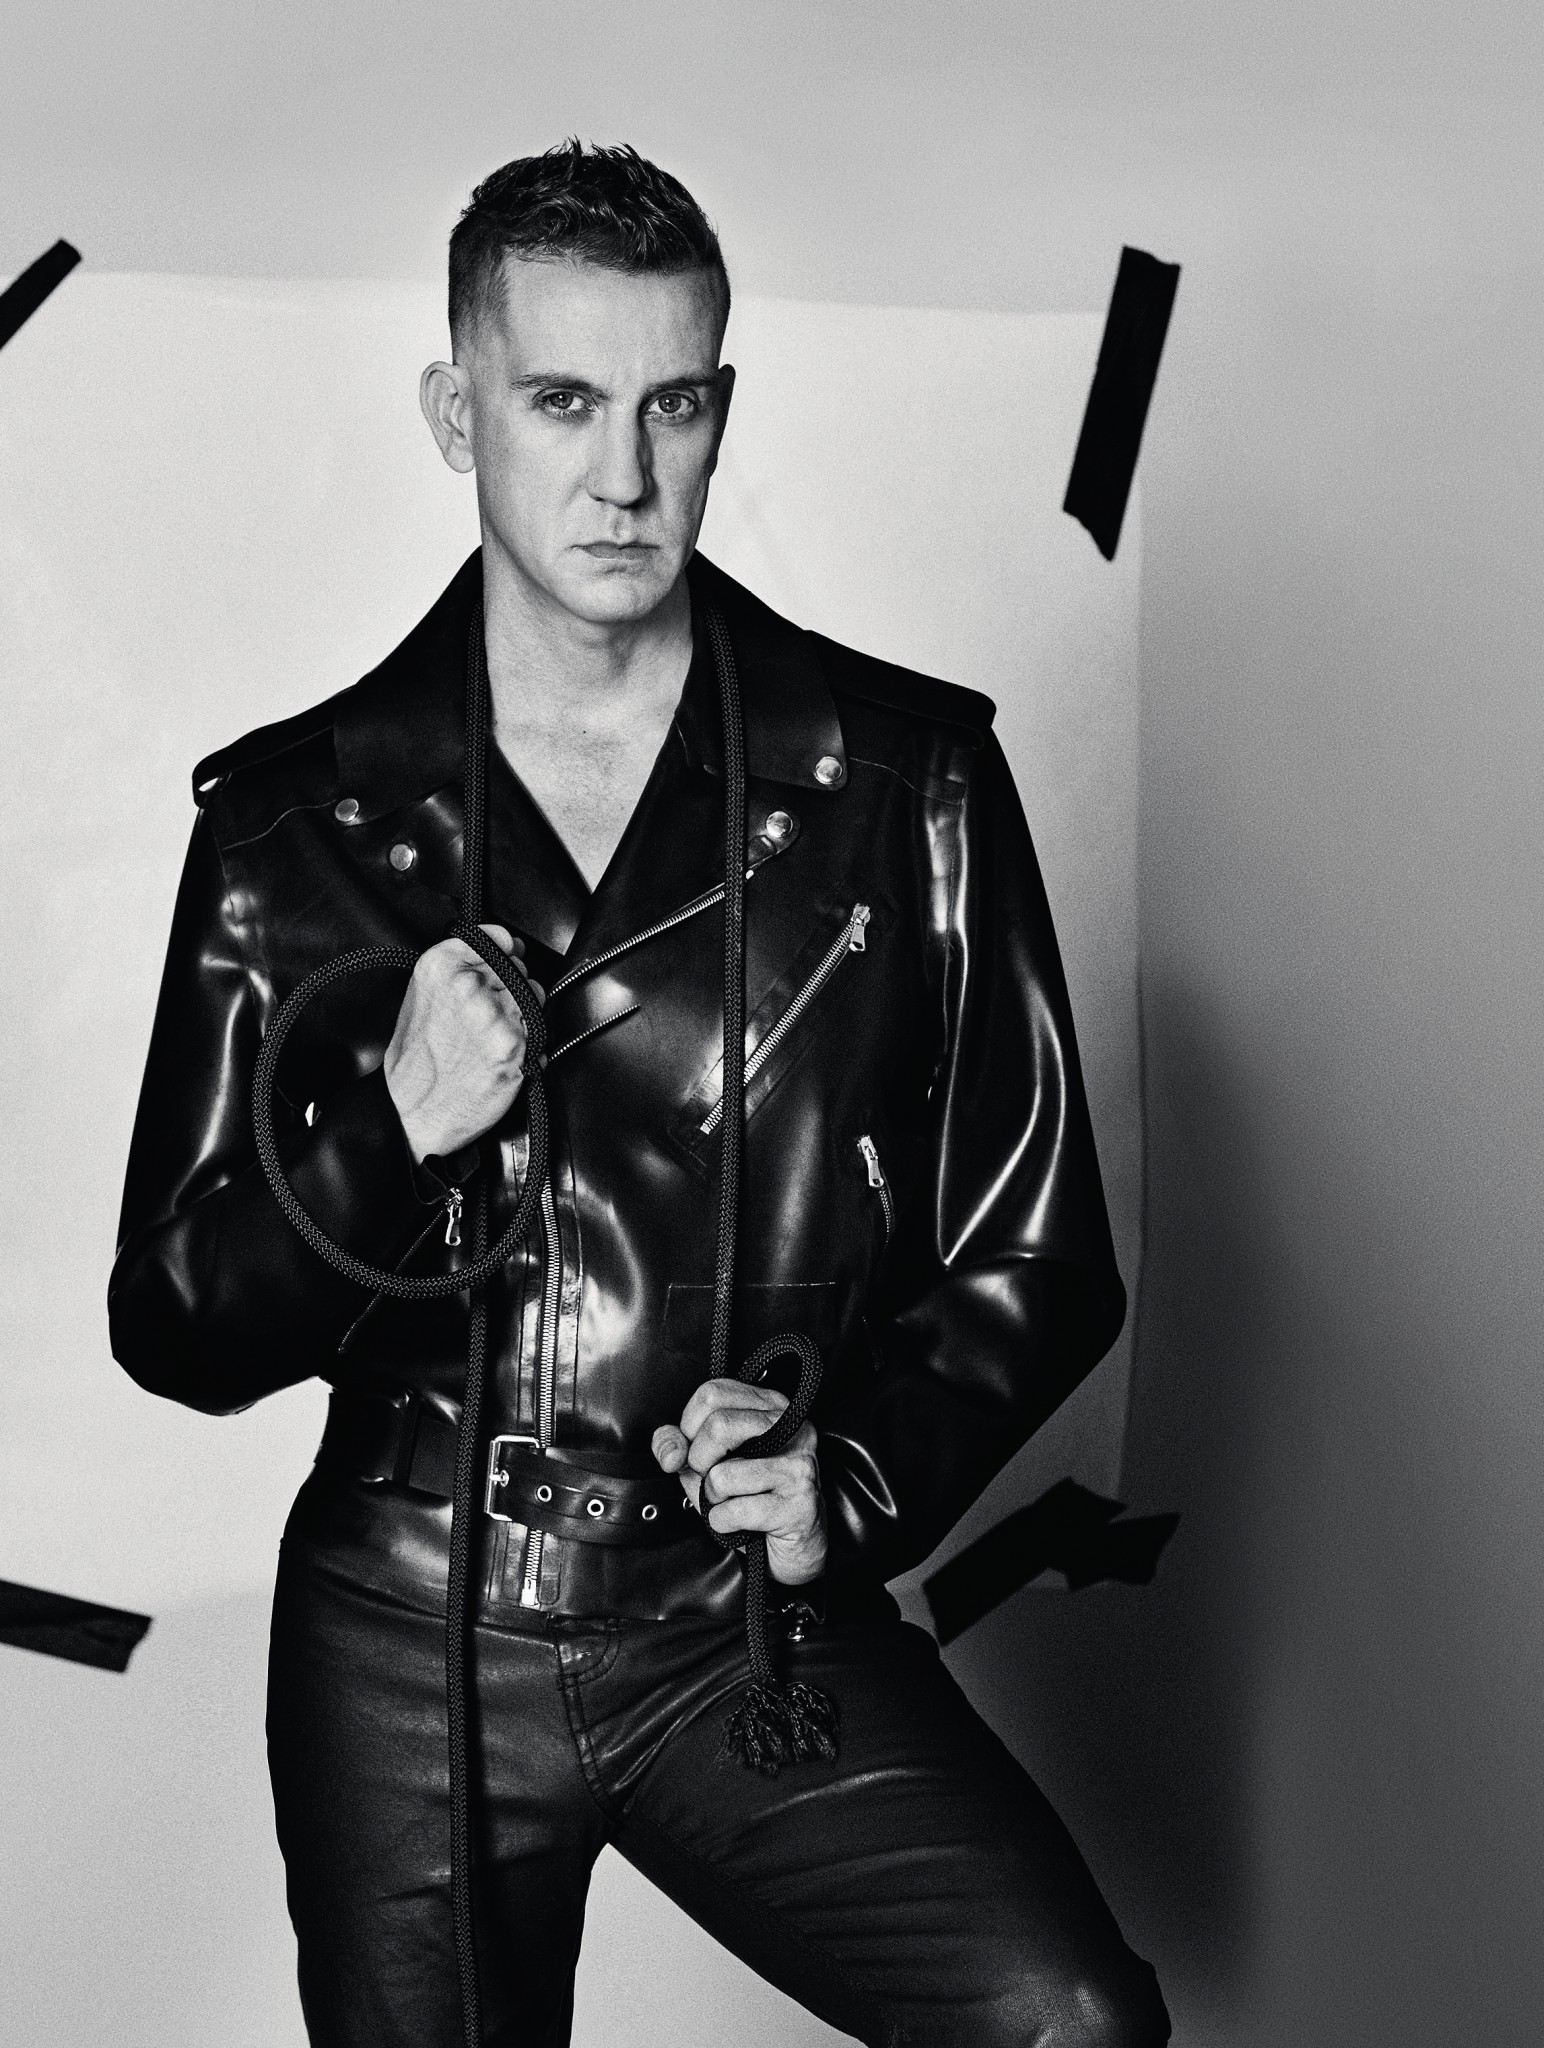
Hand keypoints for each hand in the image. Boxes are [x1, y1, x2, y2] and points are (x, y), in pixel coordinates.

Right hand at [383, 924, 540, 1162]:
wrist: (411, 1112)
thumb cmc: (417, 1059)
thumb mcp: (423, 995)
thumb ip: (460, 966)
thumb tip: (506, 945)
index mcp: (440, 966)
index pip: (497, 937)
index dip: (506, 952)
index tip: (504, 962)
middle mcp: (466, 984)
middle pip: (519, 968)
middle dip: (512, 989)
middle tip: (484, 1019)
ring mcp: (492, 1013)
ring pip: (534, 996)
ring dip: (522, 1015)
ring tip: (490, 1039)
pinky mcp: (513, 1044)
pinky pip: (538, 1030)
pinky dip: (528, 1044)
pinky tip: (499, 1056)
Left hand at [652, 1378, 826, 1586]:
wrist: (798, 1542)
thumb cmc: (753, 1498)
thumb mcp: (708, 1464)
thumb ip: (681, 1447)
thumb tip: (669, 1452)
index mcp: (769, 1406)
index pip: (713, 1394)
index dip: (688, 1425)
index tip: (694, 1448)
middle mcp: (791, 1427)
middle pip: (719, 1426)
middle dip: (698, 1462)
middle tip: (711, 1478)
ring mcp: (798, 1464)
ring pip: (722, 1475)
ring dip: (714, 1499)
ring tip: (734, 1502)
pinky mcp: (799, 1502)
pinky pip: (735, 1511)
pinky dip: (724, 1523)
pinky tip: (743, 1523)